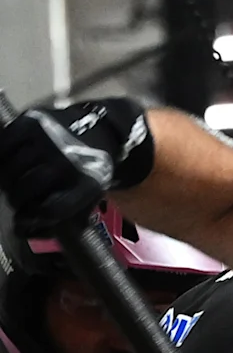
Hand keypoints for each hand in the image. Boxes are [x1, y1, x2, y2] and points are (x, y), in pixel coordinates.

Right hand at [0, 97, 151, 233]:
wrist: (101, 131)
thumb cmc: (88, 171)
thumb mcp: (90, 198)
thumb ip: (65, 219)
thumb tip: (23, 231)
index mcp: (87, 184)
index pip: (51, 209)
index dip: (33, 218)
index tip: (25, 219)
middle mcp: (67, 161)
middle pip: (25, 188)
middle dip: (15, 198)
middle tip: (15, 199)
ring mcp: (49, 140)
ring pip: (10, 168)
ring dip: (6, 179)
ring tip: (11, 182)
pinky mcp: (32, 122)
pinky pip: (3, 144)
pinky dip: (0, 156)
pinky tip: (6, 162)